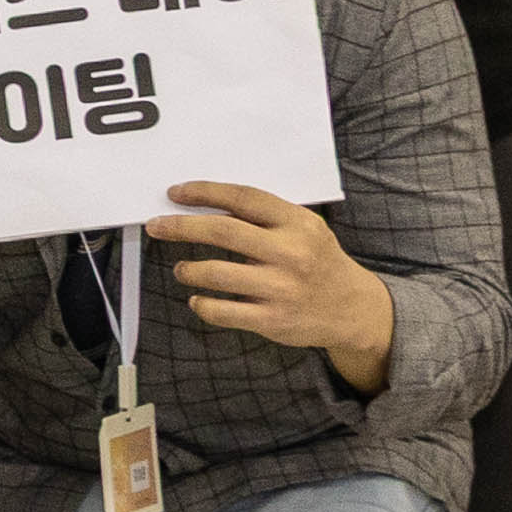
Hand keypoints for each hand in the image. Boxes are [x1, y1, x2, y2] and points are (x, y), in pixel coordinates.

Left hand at [152, 180, 396, 388]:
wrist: (354, 309)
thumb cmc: (319, 262)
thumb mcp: (305, 229)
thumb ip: (266, 217)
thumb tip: (206, 205)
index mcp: (298, 223)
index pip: (243, 199)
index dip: (205, 192)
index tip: (176, 192)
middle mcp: (291, 253)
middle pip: (223, 231)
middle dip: (181, 226)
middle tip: (157, 225)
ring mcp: (281, 288)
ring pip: (216, 273)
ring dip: (188, 270)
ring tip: (182, 269)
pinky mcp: (273, 319)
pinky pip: (222, 311)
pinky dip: (201, 304)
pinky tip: (198, 298)